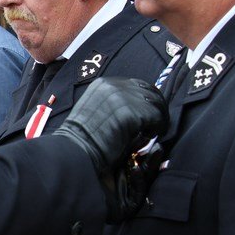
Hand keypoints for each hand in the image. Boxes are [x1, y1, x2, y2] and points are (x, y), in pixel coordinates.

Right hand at [53, 77, 168, 220]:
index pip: (137, 85)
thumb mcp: (96, 110)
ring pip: (155, 103)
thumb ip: (113, 104)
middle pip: (149, 90)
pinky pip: (157, 116)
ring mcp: (123, 98)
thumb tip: (137, 107)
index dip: (146, 99)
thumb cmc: (83, 138)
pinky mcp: (132, 113)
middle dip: (156, 106)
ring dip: (158, 117)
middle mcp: (114, 86)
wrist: (75, 151)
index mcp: (104, 84)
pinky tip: (152, 135)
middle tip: (156, 124)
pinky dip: (158, 126)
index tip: (149, 114)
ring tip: (154, 131)